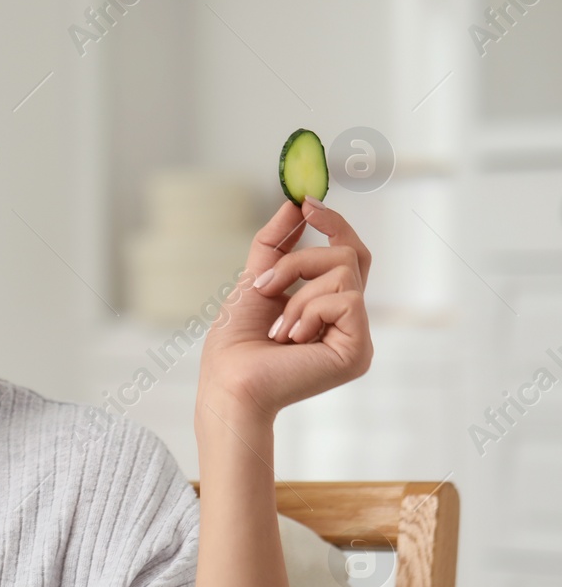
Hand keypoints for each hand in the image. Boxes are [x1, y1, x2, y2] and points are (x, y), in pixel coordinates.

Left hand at [198, 198, 372, 425]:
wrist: (228, 382)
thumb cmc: (235, 344)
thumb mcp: (254, 281)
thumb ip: (275, 243)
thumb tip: (294, 203)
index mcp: (328, 307)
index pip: (349, 254)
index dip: (334, 224)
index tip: (307, 203)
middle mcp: (348, 321)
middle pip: (351, 254)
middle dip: (301, 259)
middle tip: (267, 283)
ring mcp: (356, 336)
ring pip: (343, 271)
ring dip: (296, 292)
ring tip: (276, 328)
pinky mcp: (358, 349)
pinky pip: (345, 298)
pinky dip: (308, 310)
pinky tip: (291, 339)